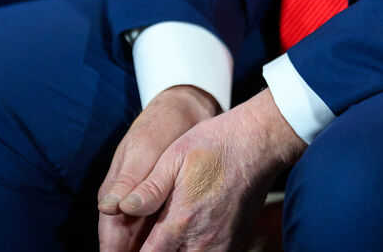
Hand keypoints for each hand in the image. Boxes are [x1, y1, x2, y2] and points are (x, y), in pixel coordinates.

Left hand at [114, 88, 305, 250]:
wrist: (260, 142)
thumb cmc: (216, 143)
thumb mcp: (175, 155)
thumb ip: (149, 187)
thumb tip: (122, 208)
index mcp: (181, 221)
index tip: (123, 247)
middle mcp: (202, 243)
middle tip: (145, 240)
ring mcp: (222, 247)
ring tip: (163, 239)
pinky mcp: (235, 245)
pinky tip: (188, 238)